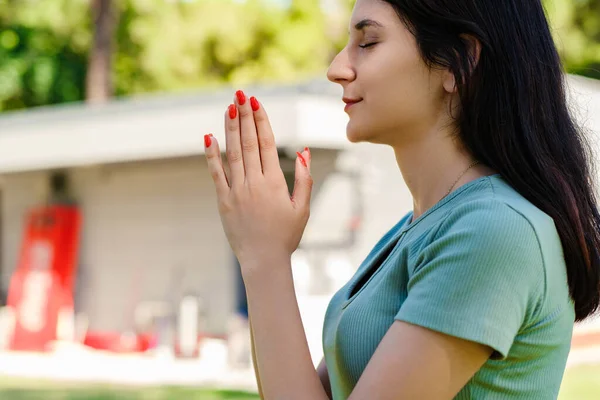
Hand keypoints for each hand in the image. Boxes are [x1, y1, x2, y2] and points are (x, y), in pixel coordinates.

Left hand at [204, 91, 312, 272]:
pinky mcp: (223, 201)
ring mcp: (237, 191)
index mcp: (274, 183)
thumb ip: (303, 178)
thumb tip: (303, 150)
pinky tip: (209, 136)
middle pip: (248, 142)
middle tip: (240, 94)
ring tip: (228, 107)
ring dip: (230, 128)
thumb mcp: (302, 207)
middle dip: (244, 117)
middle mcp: (254, 183)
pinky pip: (216, 173)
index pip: (266, 144)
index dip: (261, 121)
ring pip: (232, 153)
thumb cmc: (286, 235)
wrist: (263, 261)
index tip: (256, 102)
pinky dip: (212, 154)